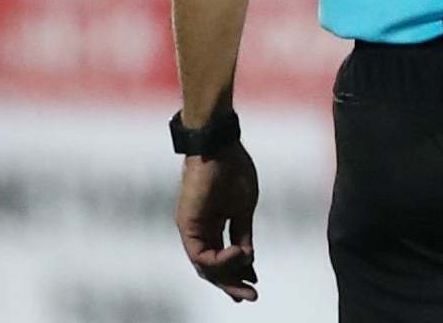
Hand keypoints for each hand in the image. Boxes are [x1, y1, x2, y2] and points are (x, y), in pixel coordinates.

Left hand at [175, 142, 259, 302]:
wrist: (220, 146)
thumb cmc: (234, 169)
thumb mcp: (244, 207)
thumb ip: (242, 233)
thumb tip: (247, 257)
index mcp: (213, 224)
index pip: (223, 257)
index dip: (239, 272)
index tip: (255, 282)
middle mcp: (200, 230)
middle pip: (213, 267)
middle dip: (232, 283)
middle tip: (251, 296)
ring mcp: (192, 228)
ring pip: (205, 266)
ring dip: (226, 278)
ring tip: (248, 281)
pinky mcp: (187, 225)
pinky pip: (201, 255)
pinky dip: (220, 261)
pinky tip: (239, 256)